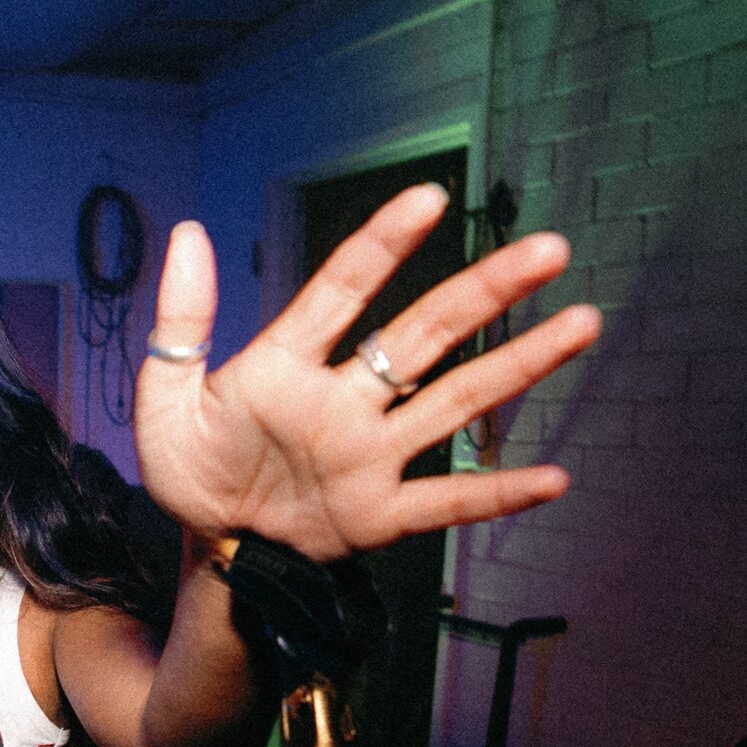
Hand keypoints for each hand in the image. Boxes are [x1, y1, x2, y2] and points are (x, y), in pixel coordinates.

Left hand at [131, 185, 596, 560]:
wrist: (211, 548)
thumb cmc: (192, 469)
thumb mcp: (165, 399)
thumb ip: (179, 323)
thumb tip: (188, 233)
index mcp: (288, 365)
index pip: (342, 290)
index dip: (383, 244)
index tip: (430, 198)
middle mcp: (344, 400)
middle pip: (424, 334)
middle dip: (486, 291)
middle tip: (549, 249)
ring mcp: (370, 455)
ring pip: (454, 401)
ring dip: (518, 364)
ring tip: (582, 323)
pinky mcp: (380, 513)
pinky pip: (448, 501)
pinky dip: (499, 493)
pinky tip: (554, 479)